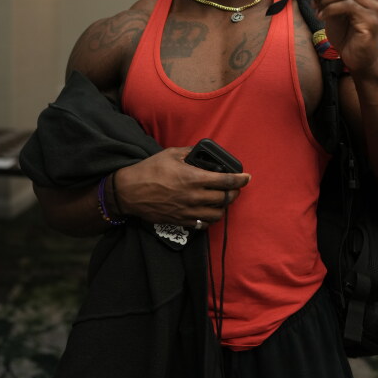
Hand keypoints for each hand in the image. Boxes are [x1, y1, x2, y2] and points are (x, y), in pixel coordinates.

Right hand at [115, 147, 250, 226]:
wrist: (130, 191)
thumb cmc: (149, 170)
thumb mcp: (171, 154)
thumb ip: (190, 153)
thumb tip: (201, 152)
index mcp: (193, 178)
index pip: (225, 181)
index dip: (240, 180)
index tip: (247, 177)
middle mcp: (193, 196)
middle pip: (225, 199)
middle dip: (233, 193)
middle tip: (234, 188)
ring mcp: (188, 211)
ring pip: (217, 214)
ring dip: (223, 207)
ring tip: (222, 200)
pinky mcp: (181, 221)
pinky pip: (202, 224)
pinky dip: (209, 219)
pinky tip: (208, 211)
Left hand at [313, 0, 377, 74]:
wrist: (358, 59)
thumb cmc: (347, 34)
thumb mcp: (335, 8)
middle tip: (313, 1)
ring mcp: (375, 7)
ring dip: (325, 0)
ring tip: (318, 10)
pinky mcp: (371, 20)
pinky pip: (346, 5)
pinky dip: (329, 10)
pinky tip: (322, 17)